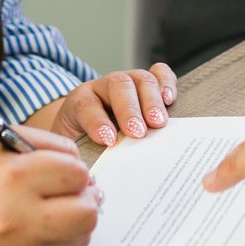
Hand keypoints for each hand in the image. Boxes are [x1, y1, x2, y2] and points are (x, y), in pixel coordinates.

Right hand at [0, 124, 101, 245]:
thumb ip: (43, 146)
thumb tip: (80, 166)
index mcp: (13, 177)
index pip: (77, 174)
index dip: (74, 168)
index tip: (63, 168)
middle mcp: (17, 217)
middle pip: (87, 212)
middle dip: (84, 197)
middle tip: (69, 190)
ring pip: (77, 239)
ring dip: (73, 221)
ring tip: (54, 208)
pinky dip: (51, 240)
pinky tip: (31, 225)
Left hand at [34, 64, 179, 146]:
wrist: (85, 127)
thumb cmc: (82, 141)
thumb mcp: (74, 147)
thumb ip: (81, 153)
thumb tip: (91, 172)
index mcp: (79, 101)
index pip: (86, 105)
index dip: (97, 121)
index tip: (109, 140)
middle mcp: (104, 87)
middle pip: (117, 85)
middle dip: (129, 109)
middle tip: (138, 132)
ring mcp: (127, 80)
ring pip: (140, 78)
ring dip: (151, 100)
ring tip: (159, 123)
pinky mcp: (146, 82)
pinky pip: (159, 73)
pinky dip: (166, 82)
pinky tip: (169, 99)